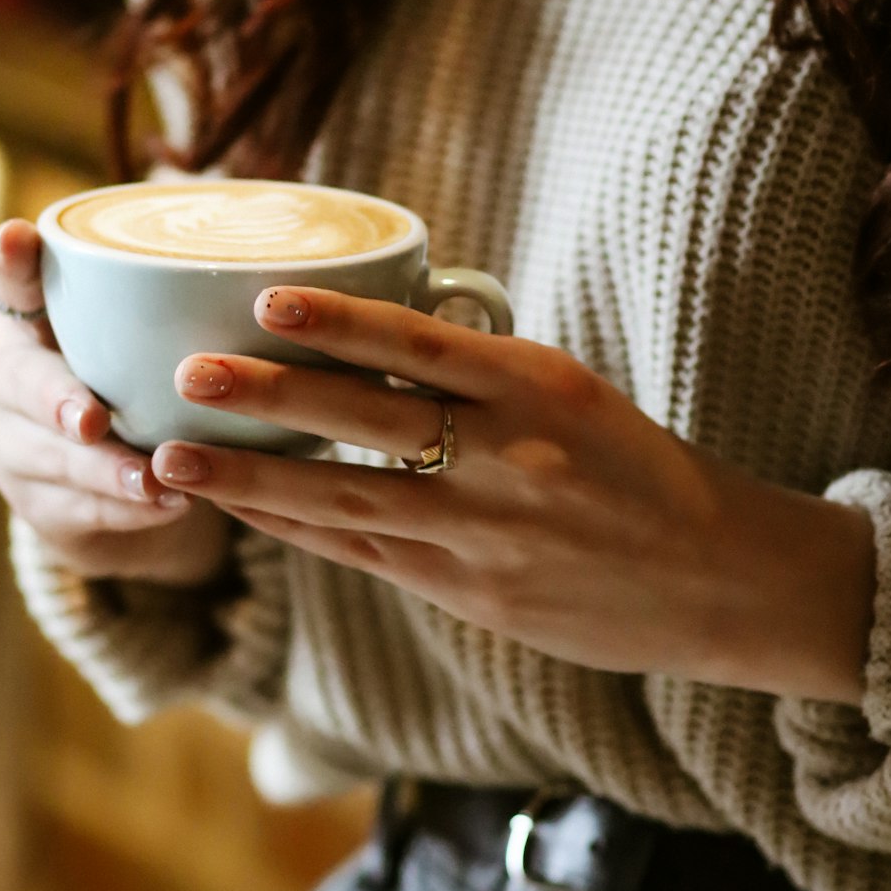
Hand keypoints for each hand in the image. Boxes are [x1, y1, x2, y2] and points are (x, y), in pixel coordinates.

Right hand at [0, 219, 229, 584]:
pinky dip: (125, 511)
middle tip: (93, 420)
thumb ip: (175, 305)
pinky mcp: (31, 506)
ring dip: (106, 472)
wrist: (122, 483)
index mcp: (23, 317)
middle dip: (56, 401)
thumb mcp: (151, 341)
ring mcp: (2, 445)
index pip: (11, 280)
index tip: (17, 236)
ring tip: (157, 480)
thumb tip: (265, 255)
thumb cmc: (139, 382)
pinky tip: (166, 506)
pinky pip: (75, 510)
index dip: (10, 261)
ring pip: (47, 458)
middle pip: (18, 381)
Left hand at [150, 287, 874, 701]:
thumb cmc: (637, 469)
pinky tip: (240, 506)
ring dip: (255, 477)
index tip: (266, 298)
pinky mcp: (471, 592)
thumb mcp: (572, 396)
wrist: (716, 576)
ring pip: (349, 498)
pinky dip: (298, 528)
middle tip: (186, 373)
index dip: (341, 322)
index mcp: (541, 387)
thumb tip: (371, 347)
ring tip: (174, 455)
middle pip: (370, 420)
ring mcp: (485, 532)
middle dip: (272, 397)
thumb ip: (478, 374)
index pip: (423, 345)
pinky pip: (365, 553)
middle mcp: (509, 457)